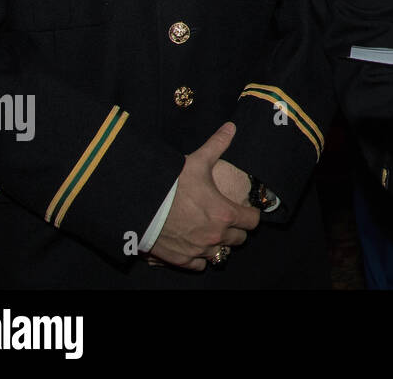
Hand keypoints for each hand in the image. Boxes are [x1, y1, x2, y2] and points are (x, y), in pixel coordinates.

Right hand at [149, 122, 260, 270]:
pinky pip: (200, 265)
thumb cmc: (171, 183)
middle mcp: (215, 236)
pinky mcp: (181, 259)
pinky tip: (195, 244)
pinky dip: (200, 257)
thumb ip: (217, 144)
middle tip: (226, 217)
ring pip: (221, 253)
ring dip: (219, 243)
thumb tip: (231, 127)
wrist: (140, 204)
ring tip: (210, 230)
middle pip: (239, 238)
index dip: (250, 214)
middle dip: (235, 228)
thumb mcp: (197, 161)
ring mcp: (198, 250)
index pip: (253, 221)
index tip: (244, 209)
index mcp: (225, 214)